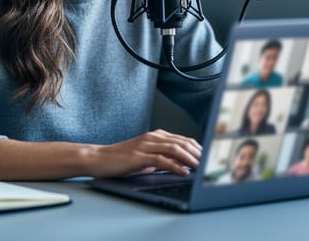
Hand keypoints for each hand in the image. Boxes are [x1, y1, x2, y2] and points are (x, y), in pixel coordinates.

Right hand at [87, 129, 201, 178]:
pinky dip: (175, 166)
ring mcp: (146, 145)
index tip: (209, 158)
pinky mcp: (139, 155)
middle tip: (210, 164)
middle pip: (182, 143)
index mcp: (156, 136)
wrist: (98, 158)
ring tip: (201, 168)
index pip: (183, 140)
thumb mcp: (146, 159)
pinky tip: (184, 172)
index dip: (198, 149)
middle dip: (198, 154)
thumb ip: (163, 160)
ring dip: (190, 159)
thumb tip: (182, 166)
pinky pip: (161, 159)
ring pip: (175, 149)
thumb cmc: (121, 160)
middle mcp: (153, 137)